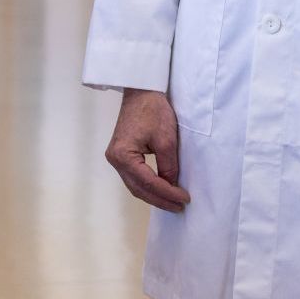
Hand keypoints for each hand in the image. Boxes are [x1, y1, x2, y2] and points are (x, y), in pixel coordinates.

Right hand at [105, 88, 190, 212]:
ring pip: (135, 186)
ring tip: (172, 203)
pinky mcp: (121, 154)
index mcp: (123, 156)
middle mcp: (115, 160)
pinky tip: (161, 190)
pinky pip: (134, 177)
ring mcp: (115, 158)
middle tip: (179, 207)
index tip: (184, 199)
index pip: (148, 183)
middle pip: (138, 189)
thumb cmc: (153, 110)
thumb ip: (168, 166)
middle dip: (160, 200)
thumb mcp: (166, 140)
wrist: (141, 91)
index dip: (167, 193)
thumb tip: (171, 186)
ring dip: (154, 195)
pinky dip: (148, 186)